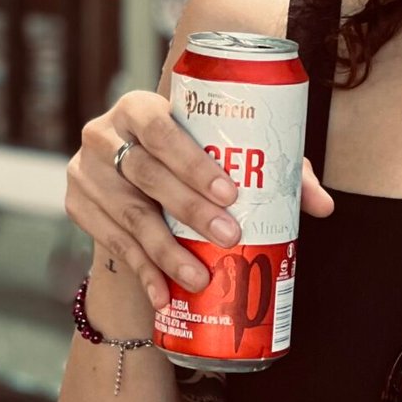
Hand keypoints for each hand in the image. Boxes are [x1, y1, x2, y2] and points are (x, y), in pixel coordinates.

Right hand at [65, 90, 334, 310]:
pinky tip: (164, 295)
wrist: (132, 164)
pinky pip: (112, 244)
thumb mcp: (225, 150)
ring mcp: (85, 172)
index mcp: (139, 106)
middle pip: (145, 175)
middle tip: (228, 237)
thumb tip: (323, 206)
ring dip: (165, 251)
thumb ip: (273, 170)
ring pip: (127, 215)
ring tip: (200, 278)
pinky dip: (143, 272)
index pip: (161, 128)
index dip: (192, 162)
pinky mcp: (77, 206)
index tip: (230, 193)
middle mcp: (104, 134)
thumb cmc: (191, 152)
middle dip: (189, 210)